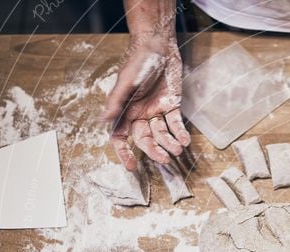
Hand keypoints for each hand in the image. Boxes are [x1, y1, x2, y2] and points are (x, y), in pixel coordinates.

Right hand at [101, 34, 189, 170]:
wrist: (158, 45)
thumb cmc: (138, 61)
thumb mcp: (126, 82)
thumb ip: (116, 101)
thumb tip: (103, 120)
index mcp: (125, 110)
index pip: (120, 137)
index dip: (124, 152)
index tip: (131, 166)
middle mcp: (139, 114)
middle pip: (144, 139)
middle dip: (154, 151)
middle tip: (164, 159)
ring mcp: (155, 111)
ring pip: (161, 134)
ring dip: (169, 143)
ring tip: (178, 149)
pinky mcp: (171, 106)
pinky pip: (175, 124)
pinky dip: (180, 133)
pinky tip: (185, 141)